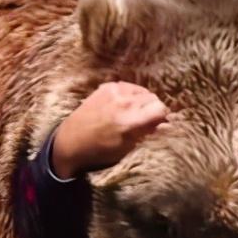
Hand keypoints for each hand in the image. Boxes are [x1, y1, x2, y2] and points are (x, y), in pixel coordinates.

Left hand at [51, 82, 169, 177]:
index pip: (161, 108)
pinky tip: (125, 105)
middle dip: (153, 109)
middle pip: (153, 98)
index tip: (159, 124)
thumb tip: (165, 125)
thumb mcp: (127, 148)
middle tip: (147, 121)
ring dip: (143, 101)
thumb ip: (146, 133)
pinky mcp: (107, 87)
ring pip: (143, 91)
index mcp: (130, 121)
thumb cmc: (100, 151)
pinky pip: (129, 86)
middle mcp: (124, 102)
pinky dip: (132, 95)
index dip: (162, 117)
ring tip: (135, 113)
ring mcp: (115, 91)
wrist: (71, 141)